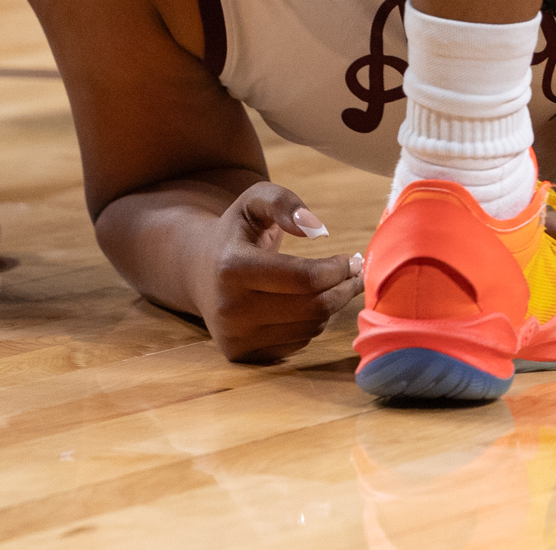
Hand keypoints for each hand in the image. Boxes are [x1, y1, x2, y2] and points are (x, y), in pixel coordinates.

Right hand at [199, 182, 362, 362]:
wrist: (198, 271)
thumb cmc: (236, 232)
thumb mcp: (254, 201)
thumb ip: (283, 202)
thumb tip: (316, 230)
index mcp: (232, 268)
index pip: (305, 278)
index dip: (338, 269)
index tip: (352, 259)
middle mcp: (230, 309)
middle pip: (314, 307)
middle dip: (345, 288)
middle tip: (356, 273)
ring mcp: (235, 337)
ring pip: (311, 327)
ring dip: (333, 305)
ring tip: (336, 285)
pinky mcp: (242, 355)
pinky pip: (299, 343)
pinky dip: (313, 322)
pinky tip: (310, 303)